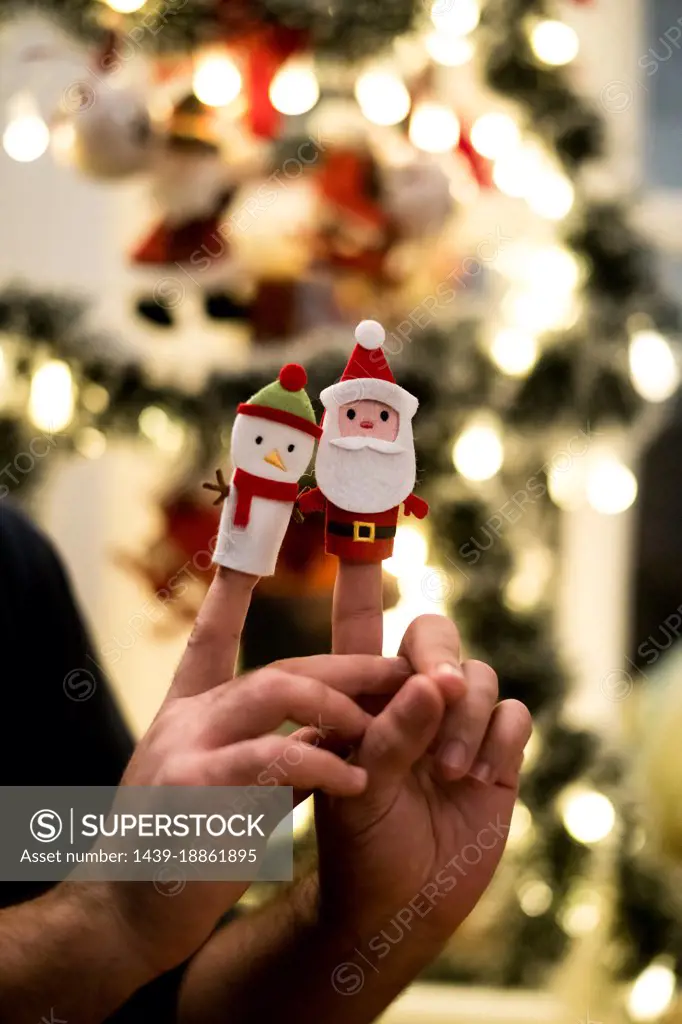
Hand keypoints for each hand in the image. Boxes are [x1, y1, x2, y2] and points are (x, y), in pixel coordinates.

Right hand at [105, 568, 409, 976]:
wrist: (121, 914)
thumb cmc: (178, 849)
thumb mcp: (225, 787)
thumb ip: (275, 754)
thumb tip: (335, 731)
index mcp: (187, 713)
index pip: (212, 637)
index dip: (235, 590)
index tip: (256, 549)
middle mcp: (185, 719)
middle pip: (279, 666)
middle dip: (347, 666)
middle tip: (401, 669)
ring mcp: (185, 748)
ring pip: (274, 691)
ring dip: (339, 703)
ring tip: (380, 725)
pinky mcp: (194, 789)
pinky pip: (274, 759)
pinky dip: (323, 763)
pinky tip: (359, 778)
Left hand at [315, 566, 531, 968]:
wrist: (395, 906)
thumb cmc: (356, 844)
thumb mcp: (354, 789)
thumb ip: (389, 734)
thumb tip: (436, 682)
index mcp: (362, 694)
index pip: (359, 621)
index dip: (359, 576)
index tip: (358, 529)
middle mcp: (411, 698)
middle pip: (435, 635)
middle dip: (438, 658)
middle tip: (439, 689)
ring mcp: (457, 724)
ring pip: (480, 677)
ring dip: (466, 718)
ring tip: (448, 771)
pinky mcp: (498, 752)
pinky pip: (516, 714)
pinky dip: (499, 739)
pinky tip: (478, 779)